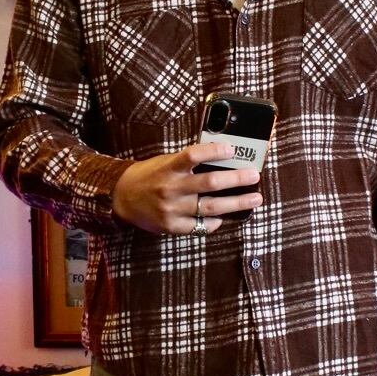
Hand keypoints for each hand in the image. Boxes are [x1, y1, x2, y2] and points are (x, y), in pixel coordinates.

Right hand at [111, 142, 262, 233]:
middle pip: (209, 182)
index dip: (213, 151)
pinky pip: (200, 226)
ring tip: (254, 199)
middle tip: (254, 175)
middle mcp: (171, 188)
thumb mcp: (165, 162)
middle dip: (236, 179)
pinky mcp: (172, 226)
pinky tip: (225, 217)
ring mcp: (172, 209)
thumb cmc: (149, 176)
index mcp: (168, 168)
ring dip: (236, 203)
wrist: (121, 198)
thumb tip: (221, 159)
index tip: (232, 149)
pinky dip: (215, 221)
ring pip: (211, 207)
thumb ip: (187, 163)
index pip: (193, 155)